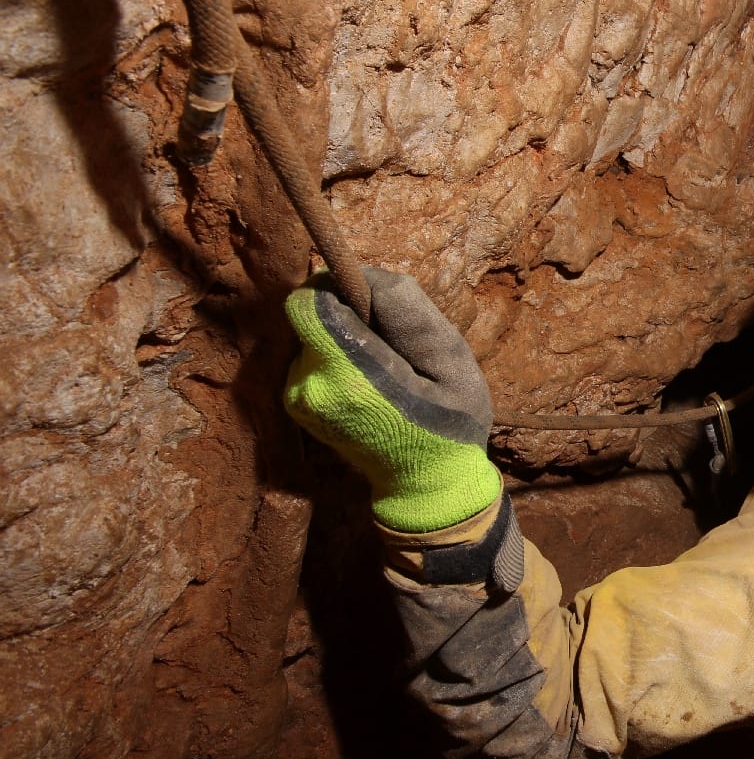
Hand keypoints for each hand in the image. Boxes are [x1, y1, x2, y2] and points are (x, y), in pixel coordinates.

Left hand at [284, 267, 501, 533]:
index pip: (312, 303)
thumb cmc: (452, 423)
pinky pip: (310, 356)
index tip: (372, 299)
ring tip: (384, 369)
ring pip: (311, 333)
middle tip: (391, 345)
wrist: (427, 485)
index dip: (337, 286)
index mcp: (352, 377)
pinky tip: (369, 383)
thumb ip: (409, 314)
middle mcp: (313, 387)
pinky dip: (336, 357)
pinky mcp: (296, 403)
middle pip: (312, 314)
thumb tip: (366, 273)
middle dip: (348, 314)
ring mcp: (298, 399)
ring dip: (343, 337)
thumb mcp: (452, 361)